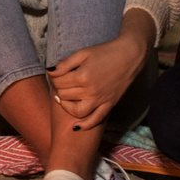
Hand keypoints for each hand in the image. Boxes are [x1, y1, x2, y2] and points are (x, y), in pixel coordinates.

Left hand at [49, 11, 154, 131]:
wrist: (130, 55)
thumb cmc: (105, 52)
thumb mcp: (83, 53)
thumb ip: (65, 64)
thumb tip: (49, 72)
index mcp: (83, 76)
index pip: (59, 82)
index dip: (54, 78)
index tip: (57, 73)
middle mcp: (91, 91)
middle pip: (65, 95)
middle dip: (59, 88)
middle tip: (61, 82)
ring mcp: (101, 100)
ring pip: (77, 111)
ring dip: (66, 106)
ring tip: (63, 99)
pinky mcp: (110, 104)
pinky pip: (96, 119)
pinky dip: (85, 125)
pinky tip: (76, 127)